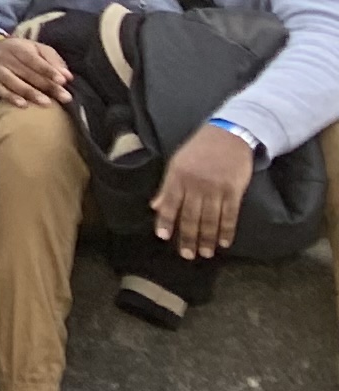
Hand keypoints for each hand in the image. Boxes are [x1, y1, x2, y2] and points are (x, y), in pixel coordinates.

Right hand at [0, 30, 73, 107]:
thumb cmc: (22, 50)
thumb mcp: (38, 49)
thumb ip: (53, 61)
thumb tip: (68, 76)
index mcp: (18, 47)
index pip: (34, 60)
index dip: (48, 70)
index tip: (63, 81)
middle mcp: (5, 57)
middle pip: (26, 73)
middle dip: (47, 86)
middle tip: (65, 97)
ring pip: (14, 83)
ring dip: (30, 94)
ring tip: (47, 103)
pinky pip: (0, 90)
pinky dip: (11, 98)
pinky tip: (23, 105)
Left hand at [153, 123, 255, 261]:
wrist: (229, 135)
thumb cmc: (199, 150)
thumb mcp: (177, 163)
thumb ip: (167, 186)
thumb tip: (155, 207)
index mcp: (178, 176)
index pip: (169, 203)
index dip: (165, 221)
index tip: (163, 237)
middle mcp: (195, 184)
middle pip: (190, 216)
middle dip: (188, 237)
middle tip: (187, 255)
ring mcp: (216, 188)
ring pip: (210, 220)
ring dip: (207, 239)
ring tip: (206, 253)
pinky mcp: (234, 191)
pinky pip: (230, 215)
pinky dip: (227, 231)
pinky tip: (224, 242)